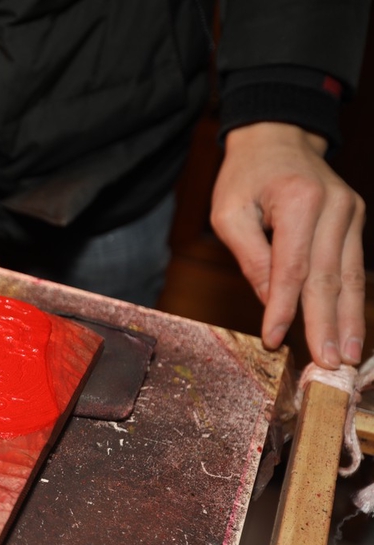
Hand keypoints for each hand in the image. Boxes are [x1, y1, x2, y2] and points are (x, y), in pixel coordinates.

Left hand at [211, 122, 365, 368]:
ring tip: (348, 357)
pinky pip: (355, 268)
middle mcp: (336, 207)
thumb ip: (249, 256)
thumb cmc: (245, 177)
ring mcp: (352, 214)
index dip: (284, 307)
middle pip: (328, 276)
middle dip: (326, 324)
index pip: (292, 266)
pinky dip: (353, 301)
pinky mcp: (356, 222)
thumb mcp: (229, 212)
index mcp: (301, 200)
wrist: (278, 139)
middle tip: (327, 364)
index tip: (275, 340)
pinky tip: (353, 330)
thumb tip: (270, 301)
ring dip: (349, 320)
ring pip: (350, 276)